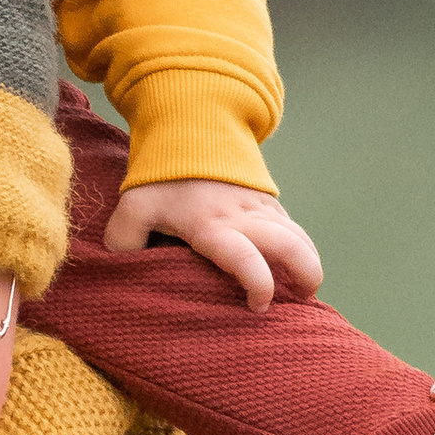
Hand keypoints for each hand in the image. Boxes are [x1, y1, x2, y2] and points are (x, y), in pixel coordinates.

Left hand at [105, 178, 323, 308]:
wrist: (191, 128)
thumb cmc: (160, 176)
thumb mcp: (134, 206)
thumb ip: (125, 240)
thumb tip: (127, 270)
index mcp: (210, 225)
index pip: (243, 256)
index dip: (258, 284)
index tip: (258, 306)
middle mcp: (243, 218)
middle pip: (290, 245)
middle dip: (306, 275)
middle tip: (300, 300)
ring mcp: (260, 208)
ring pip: (299, 237)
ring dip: (309, 264)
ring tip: (303, 291)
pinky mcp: (268, 202)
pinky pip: (293, 229)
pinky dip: (302, 250)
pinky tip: (295, 270)